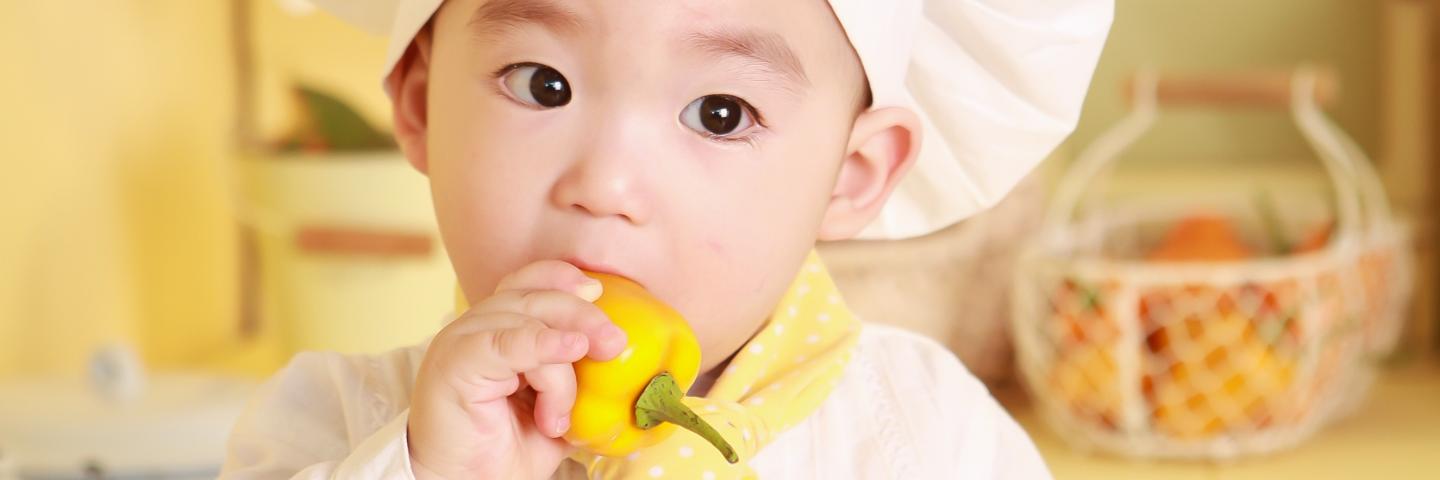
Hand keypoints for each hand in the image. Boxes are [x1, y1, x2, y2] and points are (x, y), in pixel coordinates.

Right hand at [407, 261, 627, 478]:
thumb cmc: (501, 452)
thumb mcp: (555, 414)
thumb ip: (579, 386)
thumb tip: (627, 378)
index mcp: (498, 330)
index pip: (529, 283)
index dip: (563, 279)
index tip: (600, 291)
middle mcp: (477, 328)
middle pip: (534, 297)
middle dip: (581, 315)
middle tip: (614, 343)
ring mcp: (461, 341)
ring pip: (526, 322)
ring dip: (559, 367)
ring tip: (561, 414)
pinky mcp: (454, 362)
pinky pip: (505, 341)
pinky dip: (540, 344)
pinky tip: (567, 350)